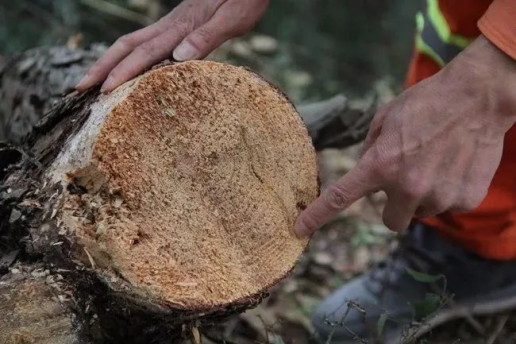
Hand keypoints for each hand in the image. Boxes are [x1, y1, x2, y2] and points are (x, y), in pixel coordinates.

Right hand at [76, 0, 268, 92]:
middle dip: (102, 67)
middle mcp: (170, 26)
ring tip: (92, 79)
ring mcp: (171, 24)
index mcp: (181, 28)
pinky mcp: (177, 25)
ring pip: (132, 42)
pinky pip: (144, 42)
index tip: (103, 91)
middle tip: (80, 88)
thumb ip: (207, 36)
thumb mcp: (232, 17)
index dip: (123, 72)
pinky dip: (127, 56)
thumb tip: (178, 57)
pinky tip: (126, 66)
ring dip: (110, 61)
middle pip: (127, 46)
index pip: (145, 52)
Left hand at [295, 35, 515, 235]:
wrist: (478, 96)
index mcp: (380, 164)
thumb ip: (370, 151)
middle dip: (394, 206)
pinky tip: (454, 165)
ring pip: (421, 212)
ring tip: (435, 162)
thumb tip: (366, 175)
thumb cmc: (426, 103)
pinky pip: (448, 205)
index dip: (317, 216)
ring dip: (423, 196)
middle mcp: (408, 186)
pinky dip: (448, 190)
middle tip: (405, 181)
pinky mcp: (465, 199)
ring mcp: (439, 195)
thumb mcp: (385, 118)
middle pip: (390, 221)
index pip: (341, 198)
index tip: (300, 229)